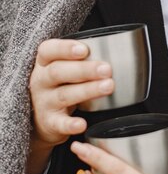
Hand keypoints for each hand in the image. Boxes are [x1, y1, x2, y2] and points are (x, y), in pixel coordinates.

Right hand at [28, 38, 113, 173]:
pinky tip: (82, 124)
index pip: (49, 50)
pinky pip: (60, 124)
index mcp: (45, 62)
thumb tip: (120, 53)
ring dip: (87, 91)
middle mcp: (41, 80)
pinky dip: (70, 124)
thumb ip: (83, 60)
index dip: (65, 49)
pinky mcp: (50, 122)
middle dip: (84, 70)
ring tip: (108, 87)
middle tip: (107, 69)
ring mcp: (44, 102)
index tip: (84, 50)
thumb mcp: (65, 68)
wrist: (43, 118)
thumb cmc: (62, 85)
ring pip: (64, 95)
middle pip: (58, 72)